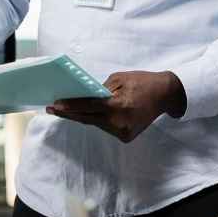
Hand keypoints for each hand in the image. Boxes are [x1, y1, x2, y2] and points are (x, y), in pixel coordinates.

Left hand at [47, 70, 185, 142]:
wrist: (165, 95)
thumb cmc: (141, 82)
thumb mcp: (118, 79)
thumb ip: (99, 90)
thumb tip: (82, 97)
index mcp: (117, 105)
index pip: (87, 107)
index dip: (69, 107)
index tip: (54, 106)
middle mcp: (119, 122)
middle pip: (87, 119)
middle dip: (69, 114)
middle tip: (52, 109)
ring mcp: (123, 132)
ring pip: (96, 124)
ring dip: (85, 116)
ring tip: (70, 108)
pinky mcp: (126, 137)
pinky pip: (106, 128)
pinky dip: (99, 120)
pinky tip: (94, 114)